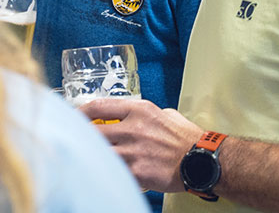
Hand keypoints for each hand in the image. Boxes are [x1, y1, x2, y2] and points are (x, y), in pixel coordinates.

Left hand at [80, 98, 204, 192]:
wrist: (204, 161)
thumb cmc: (188, 138)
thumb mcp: (166, 114)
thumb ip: (146, 112)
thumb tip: (131, 113)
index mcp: (139, 110)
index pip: (99, 106)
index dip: (81, 112)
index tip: (74, 116)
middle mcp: (133, 128)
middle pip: (93, 130)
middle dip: (81, 135)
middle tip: (75, 139)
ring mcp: (134, 151)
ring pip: (99, 151)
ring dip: (92, 154)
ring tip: (88, 156)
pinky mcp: (138, 171)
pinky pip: (114, 171)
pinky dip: (107, 171)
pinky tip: (104, 172)